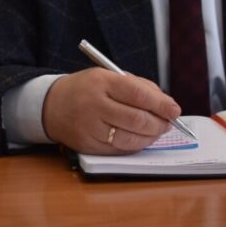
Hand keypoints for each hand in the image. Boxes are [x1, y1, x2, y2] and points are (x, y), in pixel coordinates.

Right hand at [42, 68, 178, 153]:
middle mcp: (93, 105)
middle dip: (159, 123)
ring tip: (156, 130)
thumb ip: (138, 87)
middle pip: (136, 119)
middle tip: (168, 122)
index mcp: (101, 82)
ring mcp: (89, 128)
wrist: (51, 105)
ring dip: (150, 137)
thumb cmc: (87, 89)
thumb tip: (166, 105)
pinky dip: (135, 145)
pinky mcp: (88, 146)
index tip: (174, 109)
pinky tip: (140, 138)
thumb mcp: (108, 77)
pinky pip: (119, 150)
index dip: (160, 104)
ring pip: (130, 139)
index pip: (137, 94)